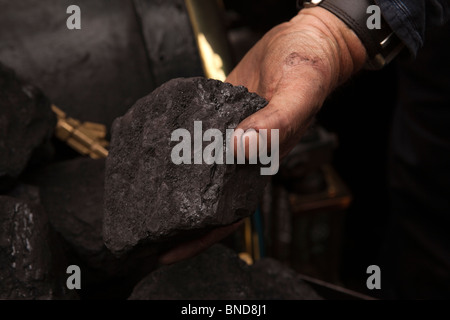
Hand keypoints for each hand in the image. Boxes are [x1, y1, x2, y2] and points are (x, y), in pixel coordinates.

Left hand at [158, 7, 365, 264]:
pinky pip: (191, 134)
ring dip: (170, 183)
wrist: (303, 40)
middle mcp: (240, 155)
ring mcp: (225, 135)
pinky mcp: (216, 113)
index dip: (200, 237)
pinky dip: (172, 144)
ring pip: (195, 168)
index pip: (228, 212)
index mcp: (260, 163)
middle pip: (204, 197)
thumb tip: (240, 148)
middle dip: (176, 218)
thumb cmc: (310, 68)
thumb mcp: (297, 94)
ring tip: (137, 195)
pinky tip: (152, 146)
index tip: (166, 251)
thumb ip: (274, 123)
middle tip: (140, 226)